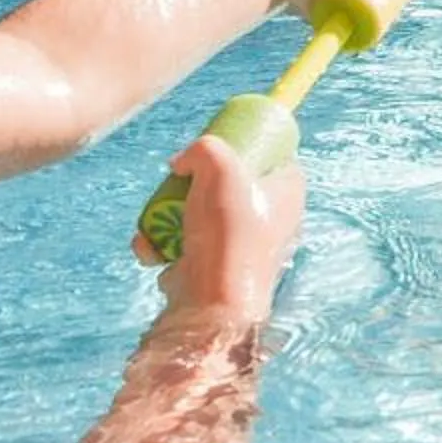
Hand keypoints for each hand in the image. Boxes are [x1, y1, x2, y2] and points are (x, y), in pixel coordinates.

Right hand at [151, 135, 305, 322]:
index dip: (244, 143)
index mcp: (288, 191)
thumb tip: (182, 165)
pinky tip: (153, 252)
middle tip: (179, 182)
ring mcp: (240, 246)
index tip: (218, 141)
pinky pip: (183, 244)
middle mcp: (270, 219)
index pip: (272, 154)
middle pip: (227, 182)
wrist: (212, 301)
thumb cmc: (228, 230)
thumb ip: (202, 148)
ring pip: (198, 213)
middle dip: (192, 182)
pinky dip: (162, 245)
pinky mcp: (213, 268)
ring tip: (156, 224)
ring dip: (167, 216)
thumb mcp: (219, 164)